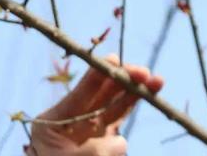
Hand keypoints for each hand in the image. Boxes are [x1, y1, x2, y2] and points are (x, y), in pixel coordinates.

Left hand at [28, 54, 163, 155]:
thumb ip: (92, 153)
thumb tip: (120, 141)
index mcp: (51, 122)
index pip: (78, 95)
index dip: (96, 76)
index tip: (112, 60)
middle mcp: (71, 121)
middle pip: (99, 95)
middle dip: (121, 80)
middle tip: (142, 72)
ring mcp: (88, 129)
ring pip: (114, 104)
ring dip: (133, 91)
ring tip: (154, 80)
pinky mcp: (103, 141)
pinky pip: (120, 118)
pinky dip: (133, 105)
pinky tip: (151, 93)